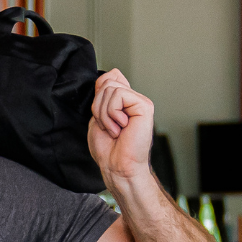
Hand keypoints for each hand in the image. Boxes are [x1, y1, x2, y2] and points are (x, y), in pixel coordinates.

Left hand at [87, 69, 154, 185]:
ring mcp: (140, 102)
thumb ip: (102, 95)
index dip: (99, 94)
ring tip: (114, 129)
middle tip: (107, 126)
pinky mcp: (144, 106)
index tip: (101, 117)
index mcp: (123, 102)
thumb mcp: (97, 117)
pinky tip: (121, 128)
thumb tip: (109, 74)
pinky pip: (118, 96)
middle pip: (107, 81)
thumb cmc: (108, 149)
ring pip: (110, 89)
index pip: (109, 77)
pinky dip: (112, 114)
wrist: (117, 167)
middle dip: (98, 106)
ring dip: (104, 114)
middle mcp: (133, 99)